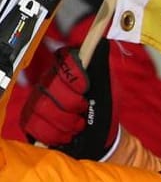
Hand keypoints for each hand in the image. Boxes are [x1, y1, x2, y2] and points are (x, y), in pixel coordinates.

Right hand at [20, 45, 117, 160]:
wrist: (101, 137)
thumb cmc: (103, 109)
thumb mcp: (108, 88)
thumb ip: (102, 68)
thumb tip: (99, 44)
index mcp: (67, 71)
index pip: (62, 61)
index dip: (73, 75)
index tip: (85, 88)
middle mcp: (48, 82)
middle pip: (50, 86)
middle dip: (72, 104)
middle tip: (83, 112)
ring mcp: (37, 100)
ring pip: (41, 107)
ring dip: (65, 122)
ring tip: (77, 125)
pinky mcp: (31, 120)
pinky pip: (34, 125)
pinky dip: (54, 134)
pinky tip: (66, 135)